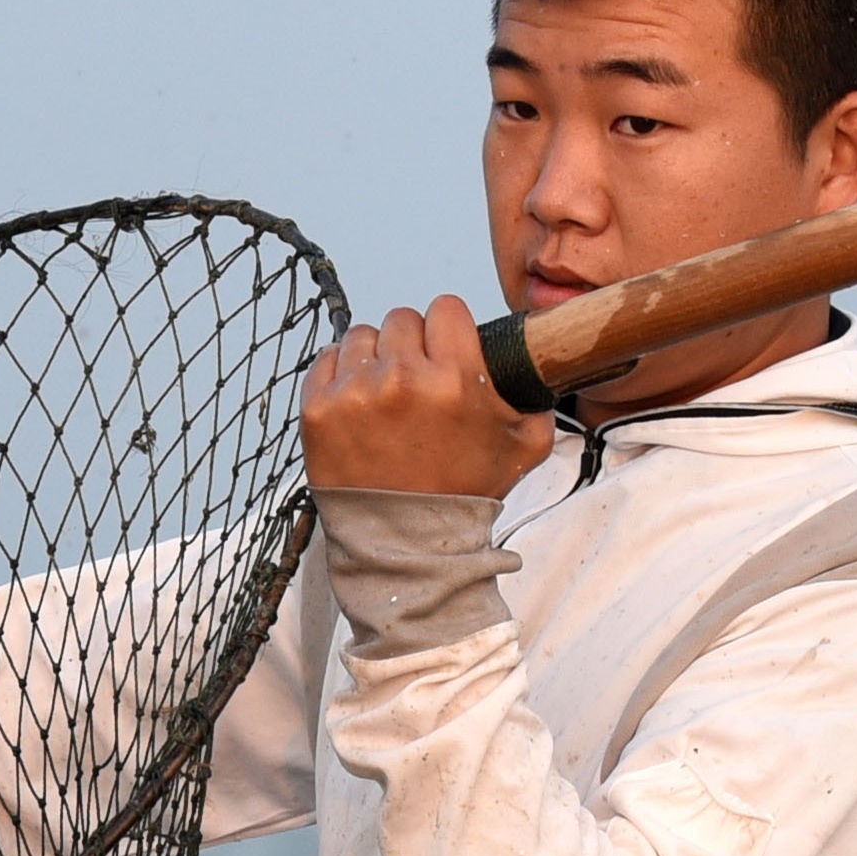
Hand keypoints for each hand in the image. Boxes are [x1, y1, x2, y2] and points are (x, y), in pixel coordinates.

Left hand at [299, 297, 554, 500]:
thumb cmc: (464, 495)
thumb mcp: (526, 447)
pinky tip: (358, 405)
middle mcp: (402, 378)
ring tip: (385, 397)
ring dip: (374, 359)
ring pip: (362, 337)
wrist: (408, 547)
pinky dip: (340, 376)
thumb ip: (538, 396)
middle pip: (402, 319)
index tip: (446, 351)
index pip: (445, 308)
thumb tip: (536, 362)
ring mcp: (355, 394)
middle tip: (415, 381)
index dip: (449, 329)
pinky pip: (326, 361)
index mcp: (455, 378)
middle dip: (411, 345)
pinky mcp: (318, 412)